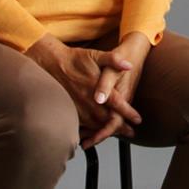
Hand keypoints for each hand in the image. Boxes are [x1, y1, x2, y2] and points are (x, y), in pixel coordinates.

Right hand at [23, 33, 141, 146]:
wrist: (51, 63)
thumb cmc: (75, 59)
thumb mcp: (96, 55)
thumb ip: (113, 60)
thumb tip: (129, 65)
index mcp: (97, 87)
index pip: (117, 104)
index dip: (128, 113)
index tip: (138, 120)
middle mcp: (88, 100)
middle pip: (107, 119)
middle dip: (120, 127)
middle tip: (130, 132)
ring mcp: (78, 107)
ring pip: (95, 125)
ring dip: (107, 131)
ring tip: (116, 134)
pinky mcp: (70, 111)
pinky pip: (82, 126)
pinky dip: (91, 131)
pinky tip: (96, 133)